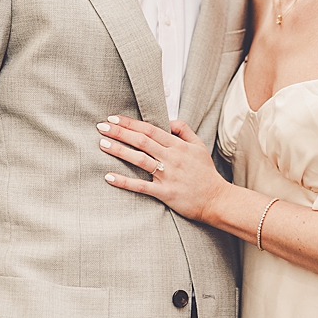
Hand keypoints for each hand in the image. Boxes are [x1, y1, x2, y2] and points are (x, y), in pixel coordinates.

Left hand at [97, 115, 228, 224]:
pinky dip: (125, 181)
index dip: (131, 123)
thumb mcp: (199, 146)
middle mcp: (172, 158)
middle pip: (142, 141)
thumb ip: (184, 130)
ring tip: (102, 144)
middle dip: (120, 132)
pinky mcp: (165, 193)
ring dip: (119, 151)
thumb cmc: (205, 174)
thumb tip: (168, 120)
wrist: (217, 199)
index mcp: (178, 146)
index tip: (114, 118)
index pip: (150, 129)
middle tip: (101, 126)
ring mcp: (168, 175)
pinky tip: (109, 176)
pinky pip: (141, 186)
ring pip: (140, 159)